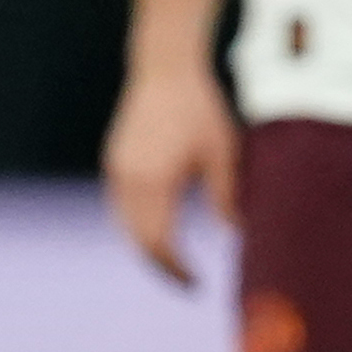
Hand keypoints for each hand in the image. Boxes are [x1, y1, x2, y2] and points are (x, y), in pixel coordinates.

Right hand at [101, 53, 239, 287]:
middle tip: (185, 280)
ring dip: (146, 245)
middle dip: (160, 264)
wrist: (166, 67)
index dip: (175, 269)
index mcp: (155, 182)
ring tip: (173, 261)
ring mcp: (116, 169)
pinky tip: (157, 228)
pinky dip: (136, 224)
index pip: (159, 243)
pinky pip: (120, 205)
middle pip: (137, 240)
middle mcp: (128, 179)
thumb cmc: (199, 108)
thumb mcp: (221, 153)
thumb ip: (226, 196)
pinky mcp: (114, 159)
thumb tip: (237, 234)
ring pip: (124, 224)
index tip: (195, 284)